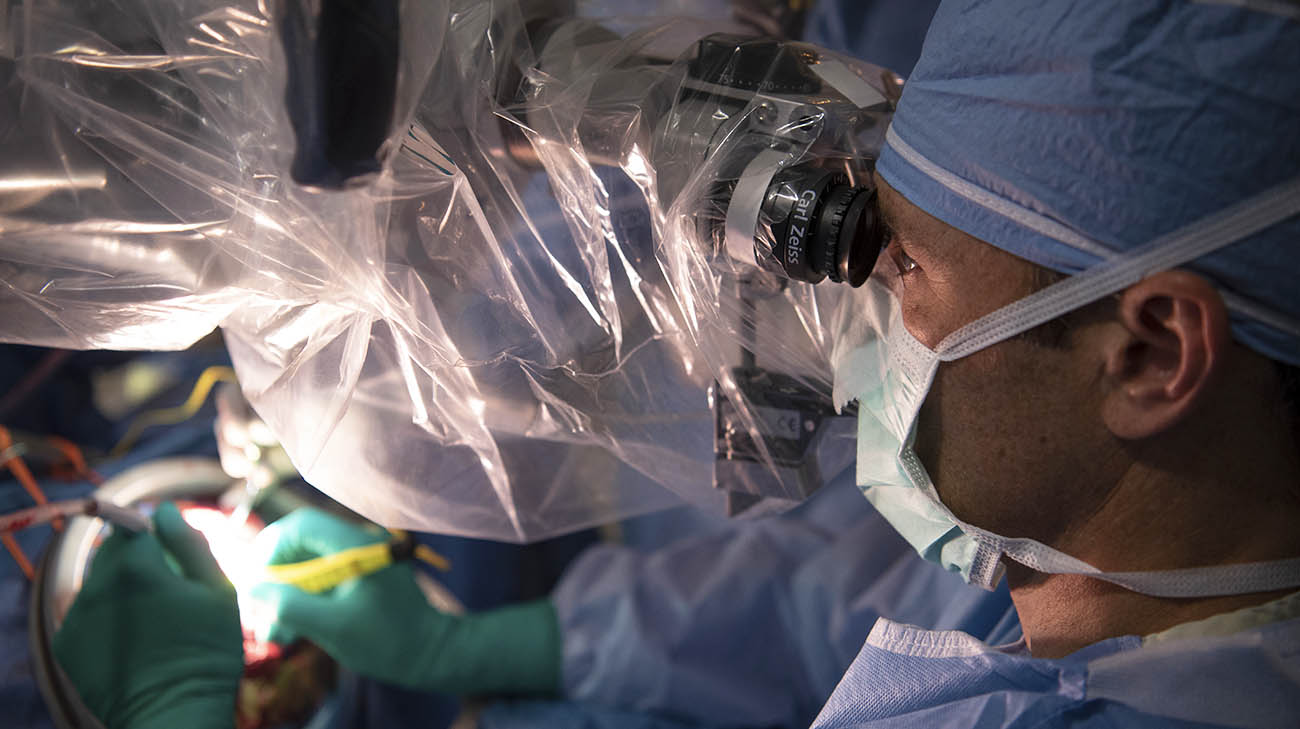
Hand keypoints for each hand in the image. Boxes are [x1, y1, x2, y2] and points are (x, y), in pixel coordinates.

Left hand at [53, 502, 242, 728]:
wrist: (174, 713)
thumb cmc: (207, 649)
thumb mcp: (217, 590)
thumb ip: (190, 542)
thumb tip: (165, 510)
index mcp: (136, 566)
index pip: (134, 526)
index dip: (154, 537)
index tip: (172, 557)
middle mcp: (96, 585)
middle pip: (111, 551)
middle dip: (136, 560)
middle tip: (166, 593)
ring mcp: (76, 616)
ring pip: (98, 582)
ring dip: (120, 588)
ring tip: (151, 621)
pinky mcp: (65, 643)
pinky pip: (86, 613)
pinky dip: (105, 618)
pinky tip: (131, 641)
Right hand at [248, 508, 560, 695]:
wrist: (431, 652)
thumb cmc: (388, 641)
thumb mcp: (333, 628)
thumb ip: (290, 606)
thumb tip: (253, 588)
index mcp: (356, 545)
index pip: (302, 525)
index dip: (270, 548)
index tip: (254, 583)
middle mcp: (358, 542)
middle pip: (300, 542)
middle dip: (274, 576)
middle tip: (259, 612)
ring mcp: (359, 557)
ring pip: (306, 561)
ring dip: (285, 592)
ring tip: (272, 630)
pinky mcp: (359, 574)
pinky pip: (320, 576)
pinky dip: (301, 598)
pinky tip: (289, 628)